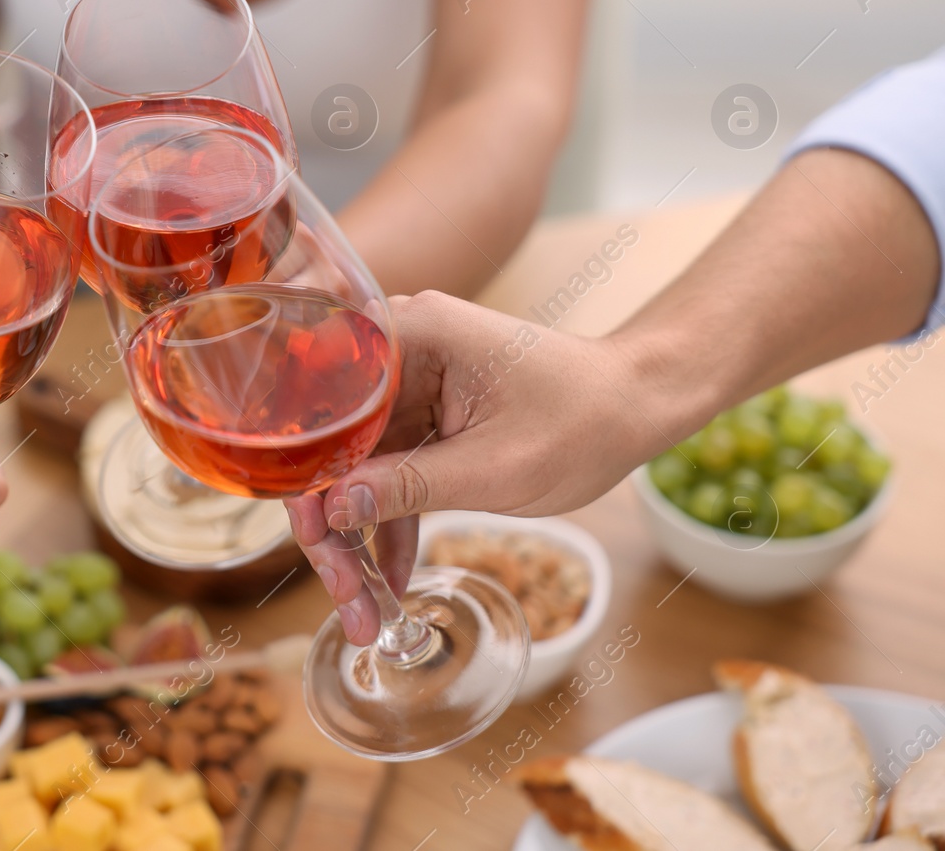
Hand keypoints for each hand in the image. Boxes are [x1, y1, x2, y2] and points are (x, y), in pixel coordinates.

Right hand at [286, 292, 661, 644]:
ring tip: (362, 611)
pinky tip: (388, 581)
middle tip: (342, 595)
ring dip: (355, 539)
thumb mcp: (495, 468)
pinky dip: (387, 524)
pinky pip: (386, 473)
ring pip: (353, 468)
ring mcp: (409, 387)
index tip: (314, 538)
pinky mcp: (424, 417)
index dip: (308, 474)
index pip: (327, 405)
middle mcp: (398, 351)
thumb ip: (409, 486)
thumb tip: (331, 510)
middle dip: (331, 526)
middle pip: (333, 444)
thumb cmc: (584, 419)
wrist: (639, 404)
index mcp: (411, 335)